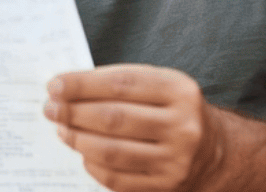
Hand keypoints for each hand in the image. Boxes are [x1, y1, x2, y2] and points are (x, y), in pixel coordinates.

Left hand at [44, 64, 220, 191]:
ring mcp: (175, 160)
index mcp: (180, 90)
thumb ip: (122, 84)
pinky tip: (83, 153)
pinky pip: (117, 178)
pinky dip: (93, 165)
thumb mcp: (161, 86)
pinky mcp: (165, 185)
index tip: (55, 85)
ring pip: (112, 151)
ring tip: (62, 130)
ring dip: (78, 139)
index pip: (121, 84)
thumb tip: (68, 89)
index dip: (82, 84)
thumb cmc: (175, 111)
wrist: (214, 151)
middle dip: (74, 112)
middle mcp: (182, 125)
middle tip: (51, 109)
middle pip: (114, 118)